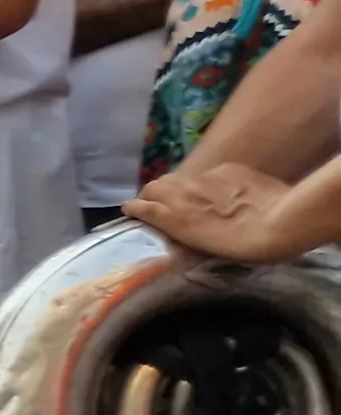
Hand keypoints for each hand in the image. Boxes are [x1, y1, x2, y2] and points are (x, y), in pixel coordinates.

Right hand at [129, 162, 306, 260]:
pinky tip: (222, 193)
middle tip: (157, 205)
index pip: (141, 205)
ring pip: (179, 178)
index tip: (132, 210)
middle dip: (151, 194)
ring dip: (175, 187)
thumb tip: (175, 223)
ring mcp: (206, 178)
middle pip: (155, 186)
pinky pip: (209, 174)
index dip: (135, 208)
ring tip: (184, 198)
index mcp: (174, 216)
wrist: (282, 221)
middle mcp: (183, 193)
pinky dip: (207, 183)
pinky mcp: (228, 169)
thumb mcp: (204, 245)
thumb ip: (182, 229)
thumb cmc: (244, 246)